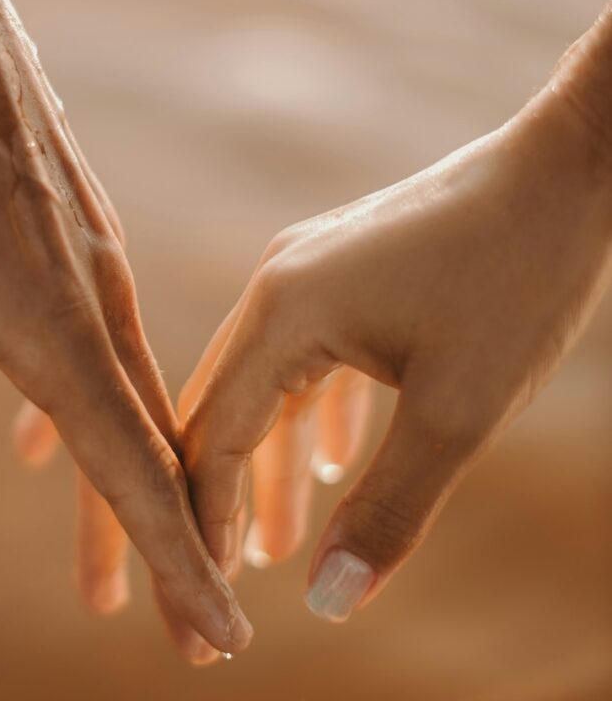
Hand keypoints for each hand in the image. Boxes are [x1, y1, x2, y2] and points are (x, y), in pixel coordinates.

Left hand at [0, 0, 250, 657]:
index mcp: (46, 312)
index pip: (127, 461)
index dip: (172, 556)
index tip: (213, 634)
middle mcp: (89, 286)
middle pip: (137, 438)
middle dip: (160, 541)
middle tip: (182, 631)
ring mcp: (88, 249)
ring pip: (118, 389)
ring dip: (119, 481)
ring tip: (106, 564)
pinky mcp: (72, 221)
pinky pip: (95, 335)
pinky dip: (86, 408)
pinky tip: (34, 441)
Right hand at [179, 83, 611, 638]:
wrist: (568, 171)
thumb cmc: (517, 279)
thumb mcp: (458, 412)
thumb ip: (389, 509)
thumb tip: (330, 603)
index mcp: (284, 312)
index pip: (215, 435)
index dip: (205, 522)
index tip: (207, 598)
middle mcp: (280, 286)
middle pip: (225, 408)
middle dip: (223, 499)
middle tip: (226, 585)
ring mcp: (311, 271)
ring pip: (269, 384)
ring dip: (271, 462)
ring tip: (277, 544)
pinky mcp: (346, 269)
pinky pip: (310, 356)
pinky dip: (312, 416)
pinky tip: (327, 461)